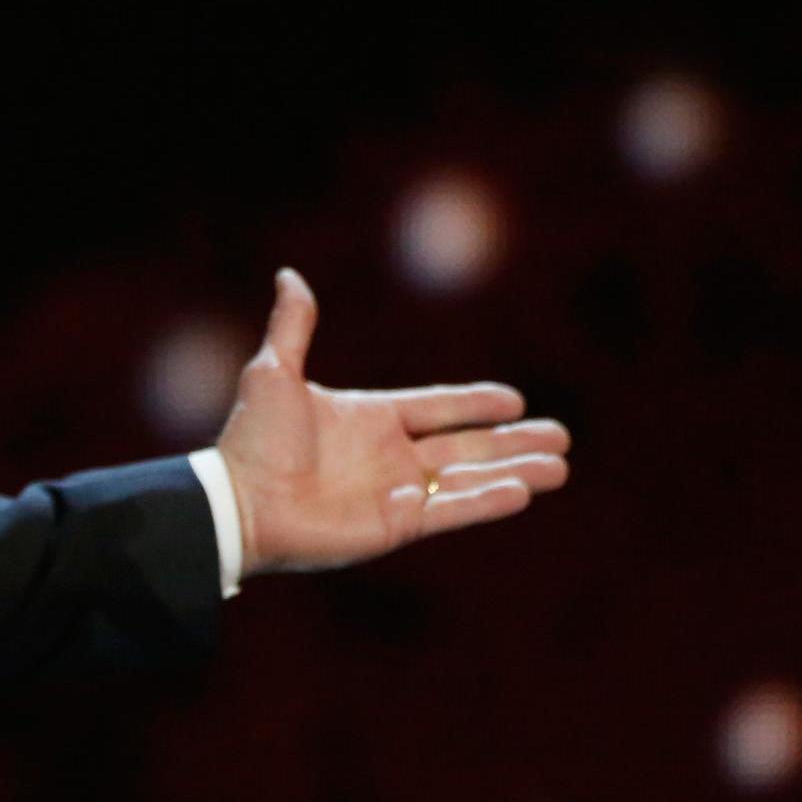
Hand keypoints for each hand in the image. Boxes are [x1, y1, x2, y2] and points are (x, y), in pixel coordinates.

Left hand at [216, 268, 570, 577]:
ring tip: (560, 468)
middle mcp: (388, 456)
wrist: (239, 502)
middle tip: (562, 437)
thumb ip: (293, 327)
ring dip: (515, 471)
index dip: (474, 405)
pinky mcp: (396, 526)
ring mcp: (395, 493)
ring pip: (469, 479)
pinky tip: (523, 491)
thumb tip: (288, 274)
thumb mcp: (274, 373)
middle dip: (513, 442)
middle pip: (466, 446)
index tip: (515, 399)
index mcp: (368, 418)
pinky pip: (452, 510)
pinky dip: (487, 501)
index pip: (436, 407)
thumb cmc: (253, 440)